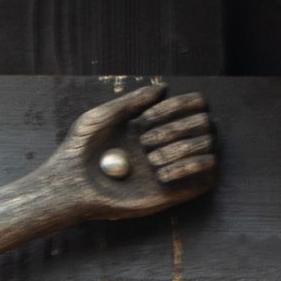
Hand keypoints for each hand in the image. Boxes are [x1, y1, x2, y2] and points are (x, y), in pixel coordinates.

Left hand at [57, 80, 217, 215]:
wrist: (70, 186)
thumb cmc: (79, 150)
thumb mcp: (100, 116)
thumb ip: (131, 101)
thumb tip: (164, 88)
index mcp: (155, 124)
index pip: (194, 105)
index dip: (179, 105)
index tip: (146, 118)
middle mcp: (170, 143)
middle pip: (205, 122)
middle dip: (177, 128)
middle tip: (145, 141)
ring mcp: (176, 166)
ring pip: (209, 145)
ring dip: (182, 148)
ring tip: (151, 161)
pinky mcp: (179, 192)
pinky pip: (209, 174)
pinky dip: (190, 167)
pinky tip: (161, 175)